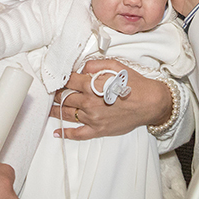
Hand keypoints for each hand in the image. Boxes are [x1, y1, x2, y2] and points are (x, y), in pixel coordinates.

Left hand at [49, 59, 171, 139]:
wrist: (150, 103)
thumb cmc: (134, 84)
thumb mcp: (116, 65)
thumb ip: (95, 65)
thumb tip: (81, 68)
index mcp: (92, 85)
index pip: (68, 80)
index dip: (60, 78)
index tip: (56, 77)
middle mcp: (89, 102)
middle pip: (64, 97)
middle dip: (55, 93)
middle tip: (50, 91)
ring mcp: (92, 118)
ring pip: (66, 114)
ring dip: (54, 110)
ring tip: (48, 107)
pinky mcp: (98, 130)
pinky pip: (78, 134)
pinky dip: (66, 134)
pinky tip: (57, 133)